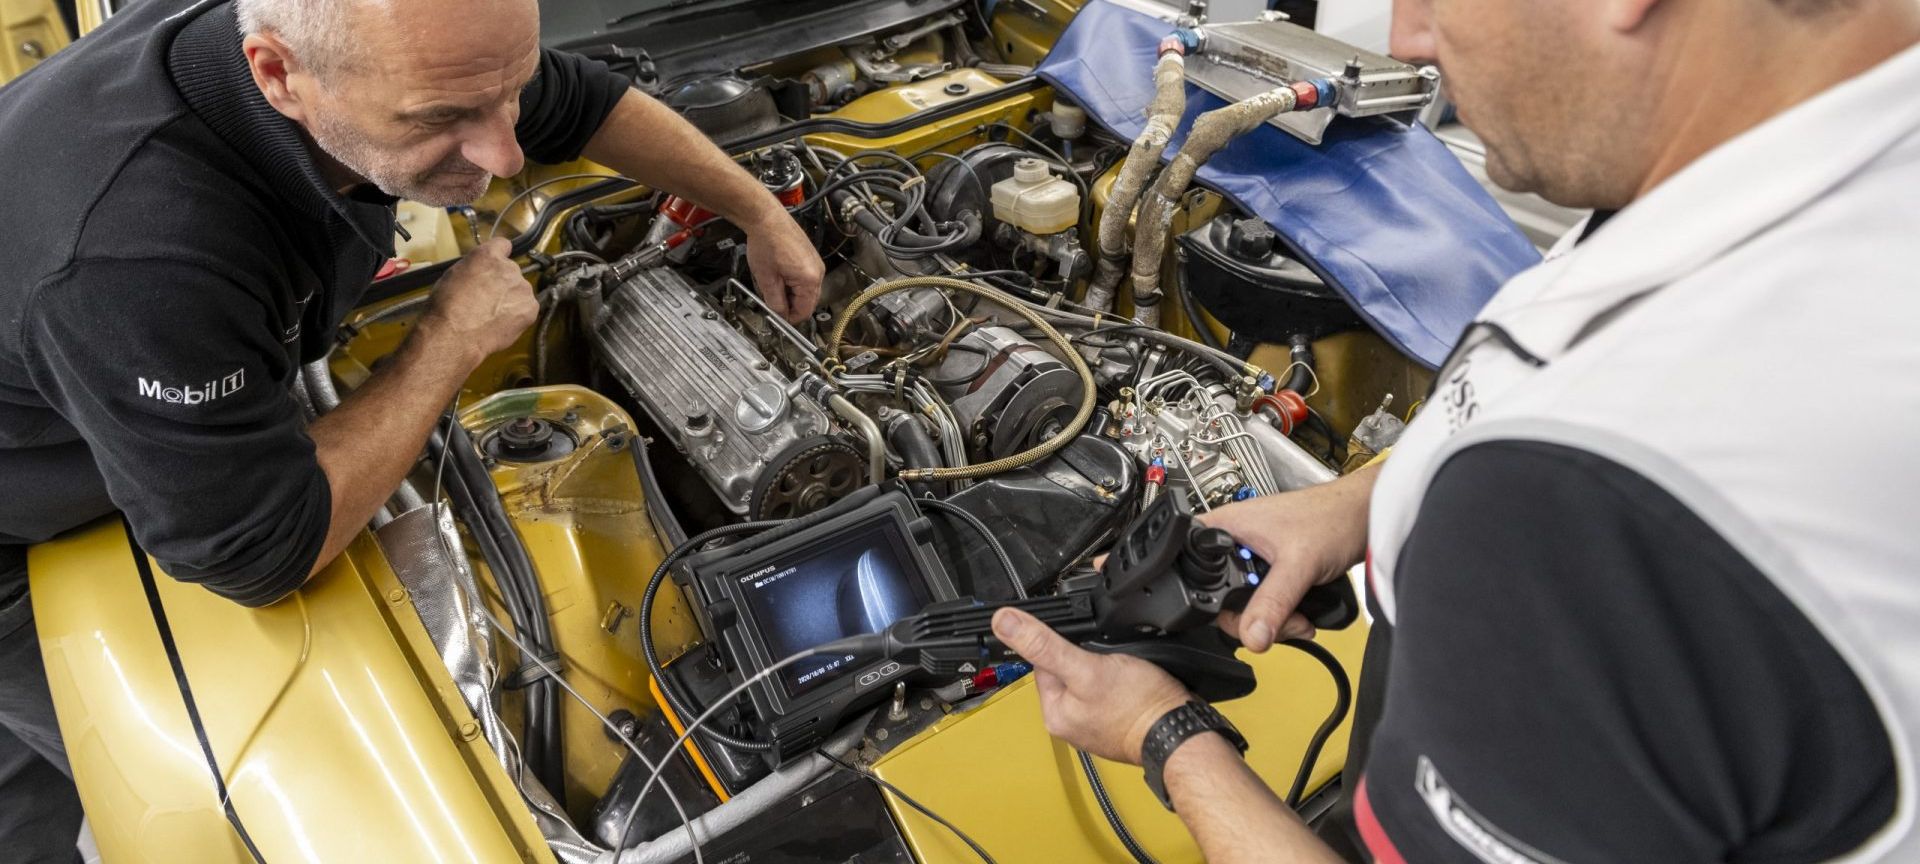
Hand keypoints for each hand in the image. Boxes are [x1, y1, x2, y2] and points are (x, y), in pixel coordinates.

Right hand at [416, 237, 537, 365]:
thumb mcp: (453, 275)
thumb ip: (474, 269)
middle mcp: (510, 267)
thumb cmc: (446, 306)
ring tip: (493, 316)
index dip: (498, 256)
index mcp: (488, 255)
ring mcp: (523, 288)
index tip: (494, 266)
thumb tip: (481, 274)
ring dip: (511, 299)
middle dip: (502, 283)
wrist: (455, 334)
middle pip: (511, 271)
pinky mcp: (531, 308)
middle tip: (487, 300)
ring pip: (519, 291)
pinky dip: (518, 315)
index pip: (502, 245)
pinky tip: (502, 323)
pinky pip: (527, 307)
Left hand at [744, 213, 822, 321]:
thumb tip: (780, 316)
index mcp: (810, 280)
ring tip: (773, 284)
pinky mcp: (811, 257)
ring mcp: (816, 263)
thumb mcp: (766, 279)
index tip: (778, 318)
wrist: (766, 218)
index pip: (804, 312)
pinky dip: (794, 282)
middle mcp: (818, 272)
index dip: (789, 318)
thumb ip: (775, 302)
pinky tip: (779, 274)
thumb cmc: (766, 242)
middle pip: (808, 302)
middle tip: (772, 301)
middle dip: (791, 305)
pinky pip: (806, 278)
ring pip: (806, 290)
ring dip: (791, 293)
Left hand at [991, 607, 1192, 764]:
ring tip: (1124, 672)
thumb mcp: (1086, 667)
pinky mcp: (1116, 721)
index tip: (1084, 642)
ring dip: (1105, 667)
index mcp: (1053, 713)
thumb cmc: (1138, 707)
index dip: (1062, 643)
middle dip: (1087, 656)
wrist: (1179, 731)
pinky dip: (1120, 682)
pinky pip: (1109, 692)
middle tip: (1111, 660)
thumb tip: (1003, 623)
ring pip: (1090, 678)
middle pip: (1066, 669)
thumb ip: (1044, 645)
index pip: (1042, 662)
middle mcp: (1070, 722)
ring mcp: (1094, 723)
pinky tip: (1133, 683)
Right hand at [1196, 466, 1376, 652]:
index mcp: (1223, 529)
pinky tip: (1301, 613)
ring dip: (1273, 622)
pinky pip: (1265, 604)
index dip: (1211, 601)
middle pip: (1222, 600)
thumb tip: (1251, 636)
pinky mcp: (1273, 572)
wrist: (1366, 518)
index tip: (1242, 615)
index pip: (1195, 574)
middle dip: (1254, 620)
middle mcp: (1234, 544)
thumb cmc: (1332, 517)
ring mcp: (1253, 560)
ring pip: (1246, 607)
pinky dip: (1282, 616)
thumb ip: (1272, 603)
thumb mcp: (1297, 564)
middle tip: (1279, 622)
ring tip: (1298, 618)